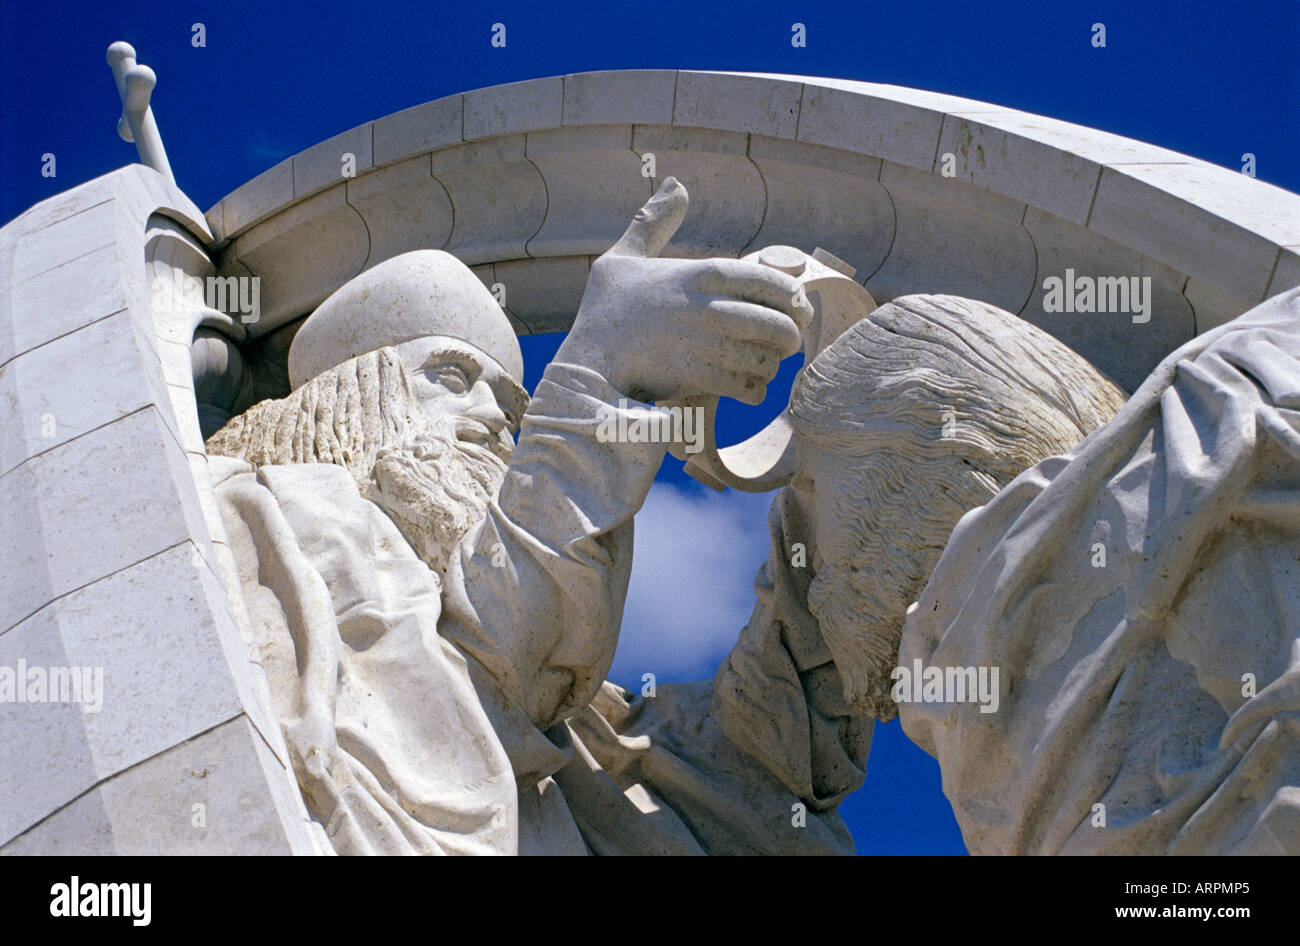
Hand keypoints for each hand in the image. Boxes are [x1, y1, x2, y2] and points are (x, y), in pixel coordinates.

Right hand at [555, 178, 812, 404]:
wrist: (586, 363)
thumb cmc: (604, 311)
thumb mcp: (622, 256)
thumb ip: (654, 221)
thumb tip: (675, 184)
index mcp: (700, 273)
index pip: (770, 281)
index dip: (794, 296)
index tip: (798, 307)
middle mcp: (709, 307)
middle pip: (778, 323)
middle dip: (791, 336)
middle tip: (787, 342)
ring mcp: (706, 344)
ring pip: (767, 357)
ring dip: (772, 364)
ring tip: (766, 364)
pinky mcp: (699, 378)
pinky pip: (749, 387)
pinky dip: (756, 390)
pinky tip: (749, 387)